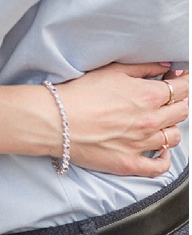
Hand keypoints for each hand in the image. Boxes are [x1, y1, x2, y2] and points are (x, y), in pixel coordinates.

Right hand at [56, 62, 187, 177]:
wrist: (56, 120)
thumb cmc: (78, 93)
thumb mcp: (111, 71)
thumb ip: (142, 68)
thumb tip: (165, 67)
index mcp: (148, 95)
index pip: (182, 88)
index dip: (184, 82)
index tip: (181, 80)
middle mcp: (151, 121)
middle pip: (182, 112)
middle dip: (180, 103)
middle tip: (170, 99)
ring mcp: (142, 144)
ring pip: (174, 138)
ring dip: (171, 128)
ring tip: (160, 123)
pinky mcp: (131, 162)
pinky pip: (160, 166)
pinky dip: (165, 159)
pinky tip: (159, 150)